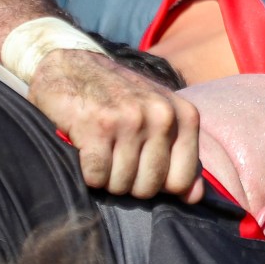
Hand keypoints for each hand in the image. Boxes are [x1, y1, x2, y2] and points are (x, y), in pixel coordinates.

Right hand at [29, 49, 202, 201]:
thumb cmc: (121, 100)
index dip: (160, 185)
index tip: (144, 167)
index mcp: (185, 116)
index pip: (182, 182)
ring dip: (107, 178)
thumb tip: (194, 197)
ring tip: (101, 152)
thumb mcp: (161, 119)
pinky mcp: (97, 126)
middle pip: (149, 187)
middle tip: (117, 158)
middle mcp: (162, 115)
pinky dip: (88, 173)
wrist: (70, 66)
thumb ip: (183, 157)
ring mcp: (130, 119)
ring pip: (122, 185)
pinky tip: (85, 150)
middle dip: (130, 184)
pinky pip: (97, 177)